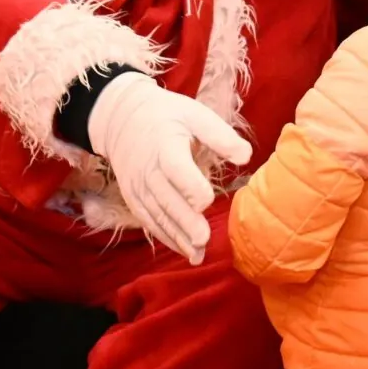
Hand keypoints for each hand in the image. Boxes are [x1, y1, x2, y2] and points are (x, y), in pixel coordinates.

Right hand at [86, 72, 252, 263]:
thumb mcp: (194, 114)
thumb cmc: (166, 116)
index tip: (206, 201)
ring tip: (197, 254)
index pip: (175, 169)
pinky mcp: (134, 198)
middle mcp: (148, 170)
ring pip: (158, 215)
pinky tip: (184, 250)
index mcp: (165, 146)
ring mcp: (138, 187)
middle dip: (184, 221)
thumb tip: (246, 156)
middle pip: (166, 199)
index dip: (190, 186)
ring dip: (177, 236)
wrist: (121, 119)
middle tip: (203, 239)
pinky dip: (166, 237)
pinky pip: (149, 221)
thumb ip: (220, 135)